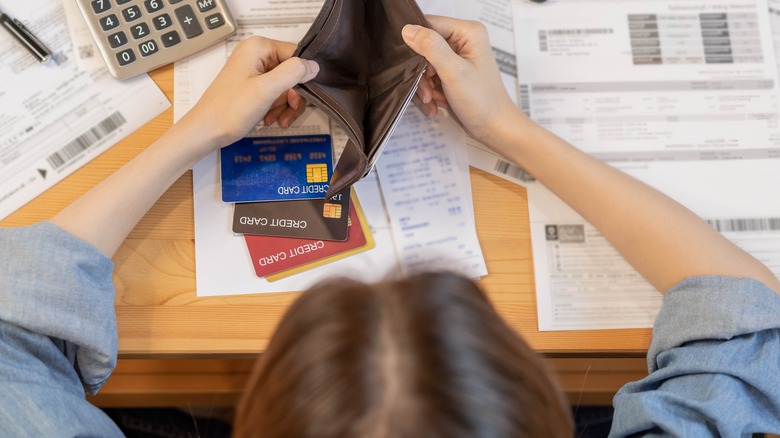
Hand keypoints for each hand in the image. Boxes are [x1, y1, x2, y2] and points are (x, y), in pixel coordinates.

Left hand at [181, 36, 318, 150]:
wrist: (206, 131)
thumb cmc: (230, 110)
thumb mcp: (266, 90)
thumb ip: (293, 73)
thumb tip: (314, 66)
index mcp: (259, 47)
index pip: (296, 55)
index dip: (302, 77)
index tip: (298, 98)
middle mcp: (257, 55)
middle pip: (292, 73)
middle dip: (292, 97)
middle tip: (287, 114)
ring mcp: (254, 70)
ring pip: (286, 86)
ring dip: (285, 106)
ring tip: (275, 120)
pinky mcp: (252, 85)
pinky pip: (275, 94)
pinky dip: (276, 108)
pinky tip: (269, 119)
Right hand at [402, 16, 520, 144]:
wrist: (494, 128)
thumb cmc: (482, 102)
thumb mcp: (454, 72)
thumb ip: (431, 47)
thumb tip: (408, 30)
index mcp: (468, 32)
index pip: (429, 25)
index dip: (418, 45)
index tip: (417, 67)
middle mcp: (463, 41)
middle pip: (424, 46)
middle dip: (422, 72)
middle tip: (427, 90)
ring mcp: (457, 57)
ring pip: (424, 64)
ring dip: (424, 85)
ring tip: (433, 100)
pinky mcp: (452, 73)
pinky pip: (430, 77)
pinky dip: (429, 91)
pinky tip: (436, 103)